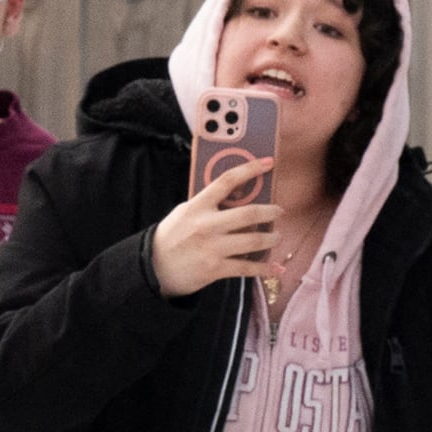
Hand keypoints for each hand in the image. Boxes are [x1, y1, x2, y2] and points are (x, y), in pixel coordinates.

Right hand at [149, 152, 277, 300]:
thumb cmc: (171, 238)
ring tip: (277, 237)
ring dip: (271, 239)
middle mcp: (206, 226)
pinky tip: (275, 268)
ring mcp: (212, 248)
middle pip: (249, 213)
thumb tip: (237, 196)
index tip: (268, 162)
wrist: (152, 268)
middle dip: (271, 212)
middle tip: (280, 211)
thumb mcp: (184, 213)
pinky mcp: (215, 269)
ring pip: (253, 240)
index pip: (227, 181)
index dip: (250, 169)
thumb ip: (207, 204)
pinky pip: (246, 268)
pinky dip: (264, 268)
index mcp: (198, 206)